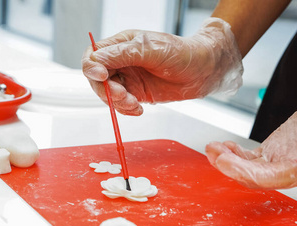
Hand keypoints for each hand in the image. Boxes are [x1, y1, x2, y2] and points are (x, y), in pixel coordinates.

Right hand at [81, 18, 242, 114]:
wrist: (204, 70)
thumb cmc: (182, 53)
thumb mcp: (151, 49)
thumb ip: (122, 54)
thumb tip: (95, 61)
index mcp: (121, 44)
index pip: (93, 56)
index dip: (92, 68)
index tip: (103, 77)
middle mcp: (122, 61)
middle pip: (97, 79)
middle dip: (107, 90)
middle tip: (124, 96)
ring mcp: (128, 78)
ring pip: (108, 94)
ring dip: (118, 103)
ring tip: (135, 104)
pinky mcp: (137, 93)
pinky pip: (122, 105)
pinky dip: (126, 110)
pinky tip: (138, 109)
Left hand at [206, 57, 296, 189]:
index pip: (268, 179)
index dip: (244, 173)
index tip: (224, 161)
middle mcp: (291, 169)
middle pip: (254, 176)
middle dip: (231, 167)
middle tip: (213, 153)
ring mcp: (282, 158)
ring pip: (250, 167)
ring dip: (229, 160)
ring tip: (212, 148)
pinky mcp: (278, 146)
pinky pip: (252, 156)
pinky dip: (237, 153)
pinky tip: (224, 146)